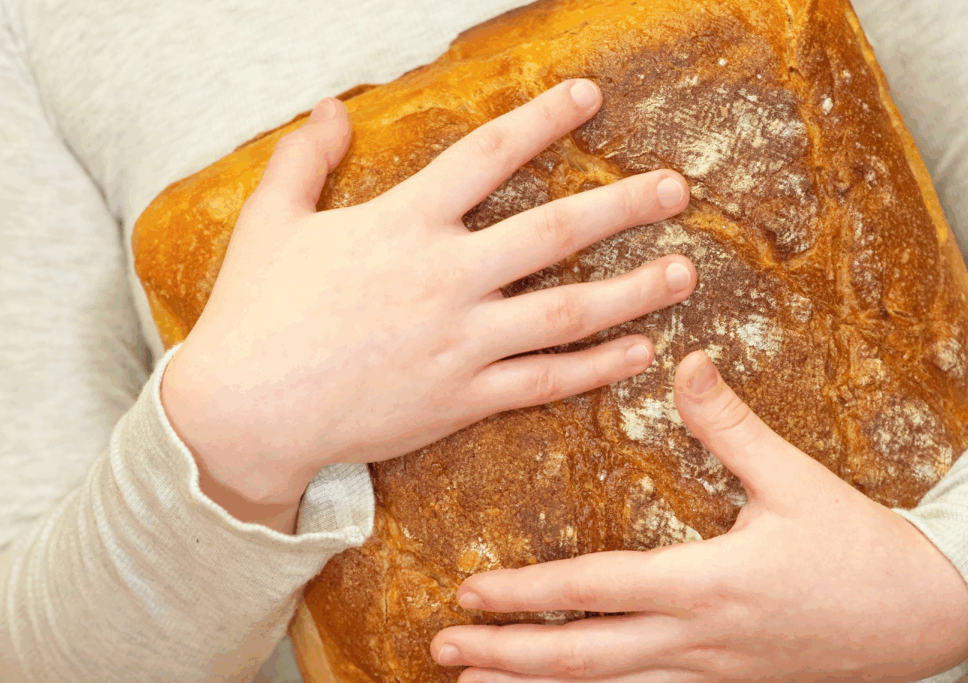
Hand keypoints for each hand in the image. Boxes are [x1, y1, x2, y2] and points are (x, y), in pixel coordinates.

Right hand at [160, 80, 695, 529]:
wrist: (246, 411)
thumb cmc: (255, 314)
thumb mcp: (270, 222)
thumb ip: (304, 160)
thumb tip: (327, 108)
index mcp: (403, 223)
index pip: (488, 155)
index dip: (544, 118)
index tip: (590, 96)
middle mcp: (445, 277)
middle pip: (554, 232)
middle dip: (622, 206)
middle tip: (676, 190)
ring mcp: (460, 341)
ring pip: (566, 312)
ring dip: (632, 291)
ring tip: (684, 273)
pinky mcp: (462, 398)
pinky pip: (543, 381)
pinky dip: (595, 368)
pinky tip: (639, 352)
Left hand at [431, 351, 967, 682]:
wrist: (922, 618)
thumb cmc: (857, 547)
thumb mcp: (794, 479)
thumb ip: (731, 424)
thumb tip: (688, 360)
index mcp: (705, 585)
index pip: (596, 590)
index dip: (527, 593)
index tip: (470, 591)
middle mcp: (695, 640)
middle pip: (583, 658)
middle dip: (508, 656)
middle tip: (446, 647)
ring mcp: (707, 672)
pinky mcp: (722, 682)